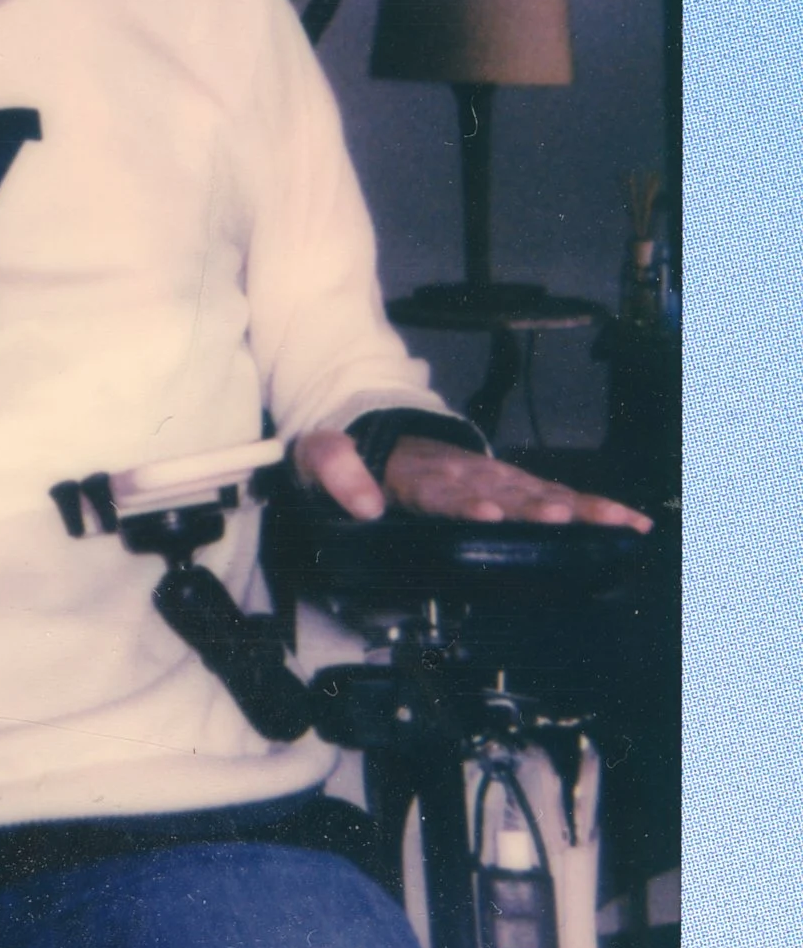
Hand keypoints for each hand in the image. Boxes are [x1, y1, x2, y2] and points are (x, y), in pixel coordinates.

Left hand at [295, 428, 650, 530]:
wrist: (375, 425)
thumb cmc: (351, 449)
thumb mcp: (320, 452)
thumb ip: (334, 471)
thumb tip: (363, 504)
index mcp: (417, 473)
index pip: (442, 491)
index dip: (463, 502)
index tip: (487, 512)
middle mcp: (463, 473)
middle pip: (502, 491)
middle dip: (534, 506)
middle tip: (563, 519)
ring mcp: (491, 477)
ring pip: (538, 493)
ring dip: (577, 508)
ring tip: (613, 523)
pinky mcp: (511, 483)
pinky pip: (555, 495)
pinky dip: (593, 508)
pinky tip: (627, 523)